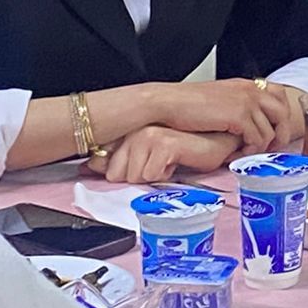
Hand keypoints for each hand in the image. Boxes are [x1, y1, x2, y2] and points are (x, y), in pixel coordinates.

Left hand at [92, 126, 239, 183]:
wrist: (217, 142)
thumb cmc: (184, 149)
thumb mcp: (145, 156)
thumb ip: (116, 159)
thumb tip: (90, 166)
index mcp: (129, 130)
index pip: (102, 163)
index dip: (119, 174)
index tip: (138, 168)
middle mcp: (136, 130)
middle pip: (116, 175)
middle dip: (137, 177)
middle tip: (158, 166)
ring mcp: (149, 135)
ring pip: (132, 177)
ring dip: (152, 177)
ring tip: (168, 163)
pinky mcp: (164, 143)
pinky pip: (150, 175)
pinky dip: (165, 176)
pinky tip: (176, 163)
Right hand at [152, 79, 295, 152]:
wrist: (169, 104)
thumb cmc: (187, 105)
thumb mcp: (218, 100)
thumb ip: (235, 106)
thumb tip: (244, 124)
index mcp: (245, 85)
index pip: (279, 95)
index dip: (281, 115)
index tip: (275, 131)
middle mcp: (250, 91)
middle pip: (283, 112)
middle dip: (281, 133)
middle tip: (271, 149)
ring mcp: (247, 102)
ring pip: (271, 129)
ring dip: (261, 146)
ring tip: (246, 153)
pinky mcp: (239, 116)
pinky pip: (258, 138)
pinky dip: (251, 149)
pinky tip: (238, 153)